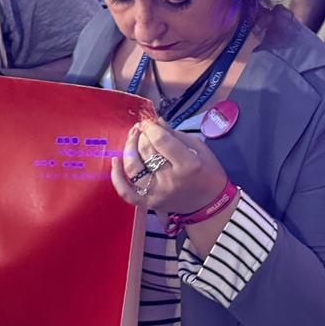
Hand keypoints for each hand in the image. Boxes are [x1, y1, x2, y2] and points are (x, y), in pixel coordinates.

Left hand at [110, 119, 229, 214]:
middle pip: (146, 152)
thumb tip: (156, 122)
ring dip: (128, 149)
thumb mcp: (199, 149)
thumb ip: (176, 135)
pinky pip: (125, 192)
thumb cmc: (208, 173)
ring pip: (133, 169)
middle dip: (141, 135)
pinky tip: (115, 160)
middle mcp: (170, 180)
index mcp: (188, 164)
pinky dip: (116, 177)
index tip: (148, 121)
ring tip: (132, 137)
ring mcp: (156, 194)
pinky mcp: (148, 204)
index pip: (161, 141)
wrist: (209, 204)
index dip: (151, 128)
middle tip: (141, 127)